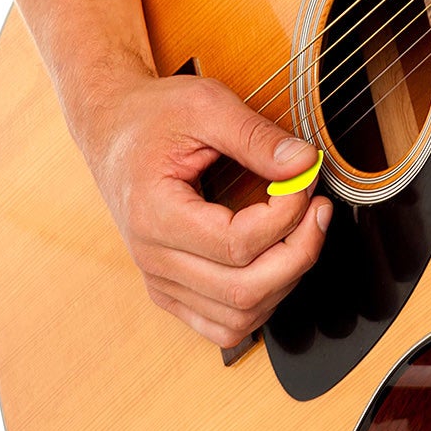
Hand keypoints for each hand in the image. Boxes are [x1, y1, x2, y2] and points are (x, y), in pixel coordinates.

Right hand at [74, 68, 331, 347]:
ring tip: (302, 232)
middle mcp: (152, 258)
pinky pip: (224, 326)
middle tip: (318, 209)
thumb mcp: (206, 104)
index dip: (287, 215)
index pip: (238, 244)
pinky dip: (262, 304)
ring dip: (287, 279)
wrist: (113, 127)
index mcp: (153, 214)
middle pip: (244, 290)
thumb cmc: (153, 115)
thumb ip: (257, 136)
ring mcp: (160, 281)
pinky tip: (276, 262)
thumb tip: (304, 164)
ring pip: (240, 317)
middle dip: (300, 251)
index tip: (305, 180)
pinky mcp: (170, 291)